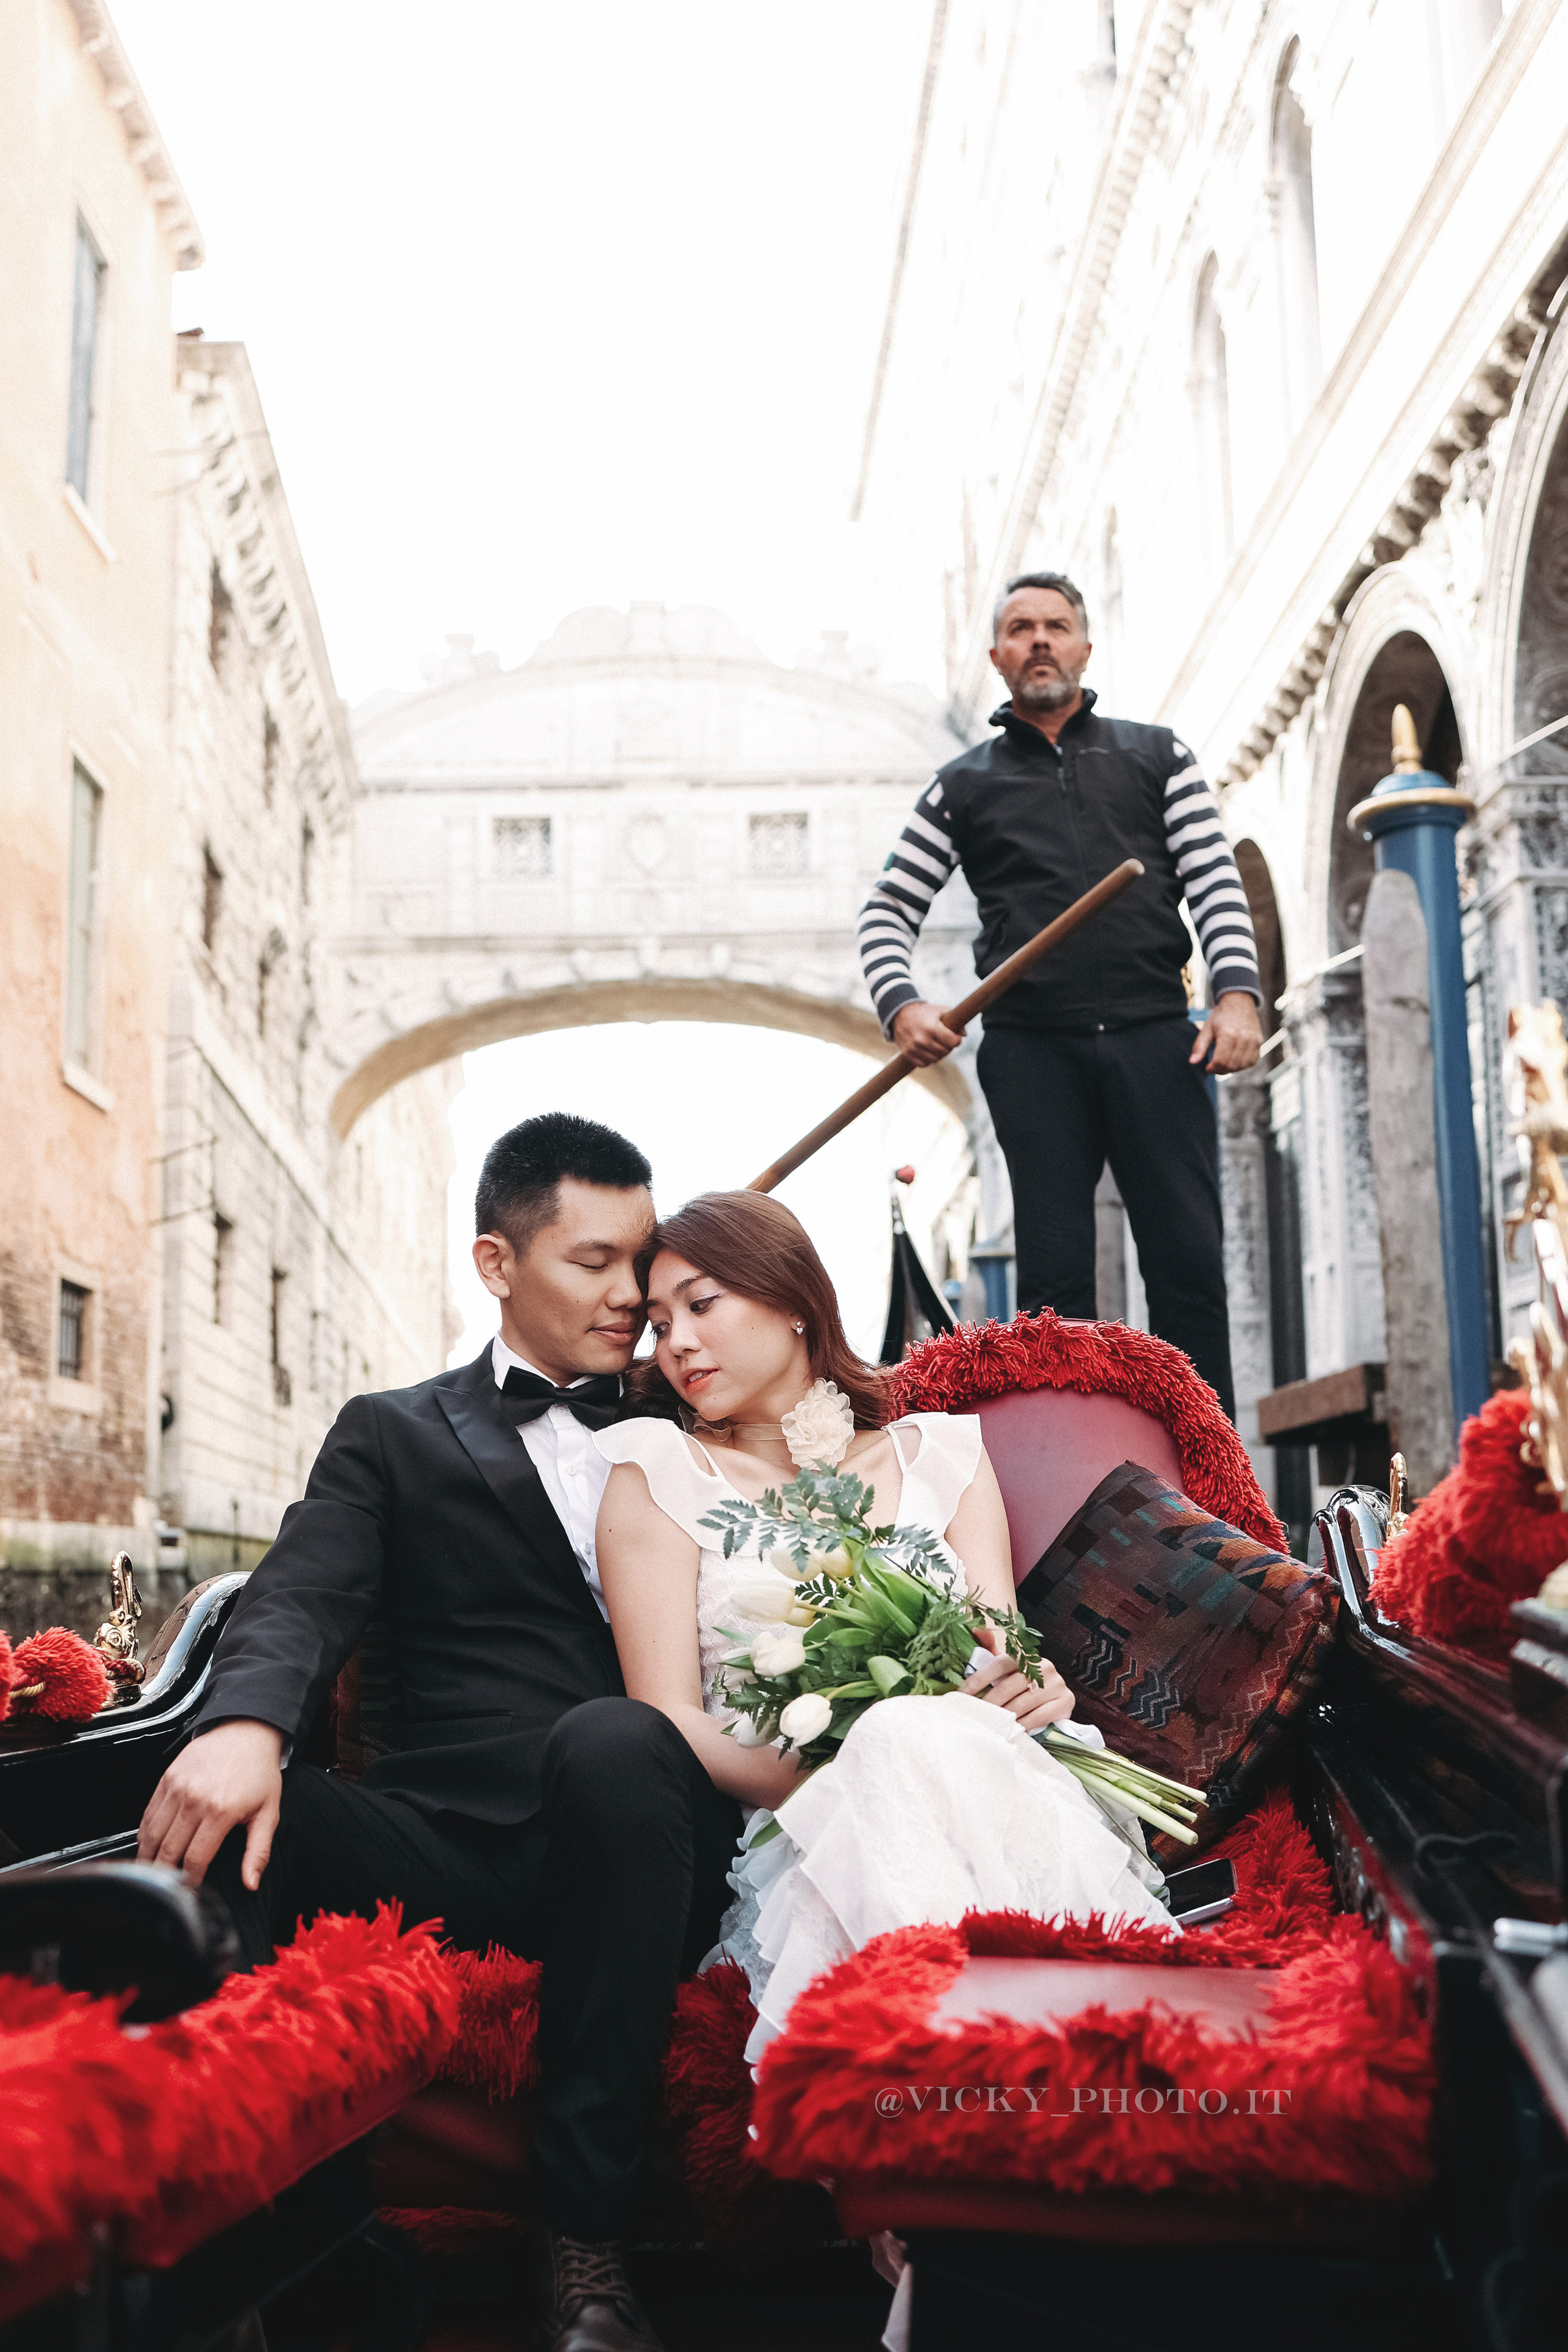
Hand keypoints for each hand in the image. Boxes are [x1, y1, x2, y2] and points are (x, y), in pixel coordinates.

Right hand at [137, 1719, 282, 1890]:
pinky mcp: (166, 1778)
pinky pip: (148, 1813)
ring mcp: (177, 1787)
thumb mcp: (268, 1813)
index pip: (195, 1859)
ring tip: (152, 1873)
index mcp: (220, 1811)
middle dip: (165, 1874)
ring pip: (152, 1834)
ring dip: (149, 1857)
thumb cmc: (259, 1772)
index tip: (190, 1891)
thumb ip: (258, 1852)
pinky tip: (149, 1845)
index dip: (190, 1881)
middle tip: (165, 1890)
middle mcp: (194, 1799)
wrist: (246, 1731)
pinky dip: (145, 1834)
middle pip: (168, 1850)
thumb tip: (251, 1884)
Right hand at [891, 1001, 964, 1067]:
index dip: (957, 1040)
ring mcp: (914, 1048)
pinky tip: (928, 1051)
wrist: (899, 1013)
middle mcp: (922, 1039)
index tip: (955, 1037)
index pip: (953, 1042)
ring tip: (937, 1045)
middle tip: (946, 1040)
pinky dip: (928, 1059)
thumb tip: (964, 1035)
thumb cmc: (924, 1012)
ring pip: (936, 1060)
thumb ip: (955, 1021)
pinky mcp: (907, 1054)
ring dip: (939, 1054)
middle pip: (945, 1052)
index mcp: (932, 1027)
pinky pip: (924, 1064)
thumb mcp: (941, 1010)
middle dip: (949, 1047)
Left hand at [964, 1647, 1074, 1734]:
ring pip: (1023, 1703)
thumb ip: (990, 1649)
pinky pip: (1040, 1716)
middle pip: (1009, 1686)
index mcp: (1026, 1655)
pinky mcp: (1066, 1702)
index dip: (979, 1679)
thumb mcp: (1007, 1667)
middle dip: (990, 1702)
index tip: (963, 1693)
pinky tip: (1013, 1730)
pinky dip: (1024, 1724)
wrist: (1054, 1696)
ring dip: (1005, 1716)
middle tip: (976, 1714)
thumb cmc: (1022, 1682)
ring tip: (991, 1724)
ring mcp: (1056, 1684)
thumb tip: (974, 1628)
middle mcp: (1043, 1666)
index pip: (999, 1664)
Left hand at [1188, 990, 1262, 1074]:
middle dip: (1221, 1070)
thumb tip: (1192, 1062)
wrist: (1239, 1003)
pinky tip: (1235, 1060)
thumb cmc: (1221, 1016)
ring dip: (1232, 1069)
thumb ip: (1199, 1046)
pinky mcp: (1259, 1042)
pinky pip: (1252, 1061)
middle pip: (1231, 1065)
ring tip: (1224, 1063)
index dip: (1213, 1068)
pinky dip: (1243, 1065)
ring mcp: (1253, 1041)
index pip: (1221, 1061)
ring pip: (1242, 1066)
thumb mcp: (1206, 1028)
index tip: (1208, 1067)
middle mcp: (1243, 1038)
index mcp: (1228, 1035)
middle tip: (1215, 1066)